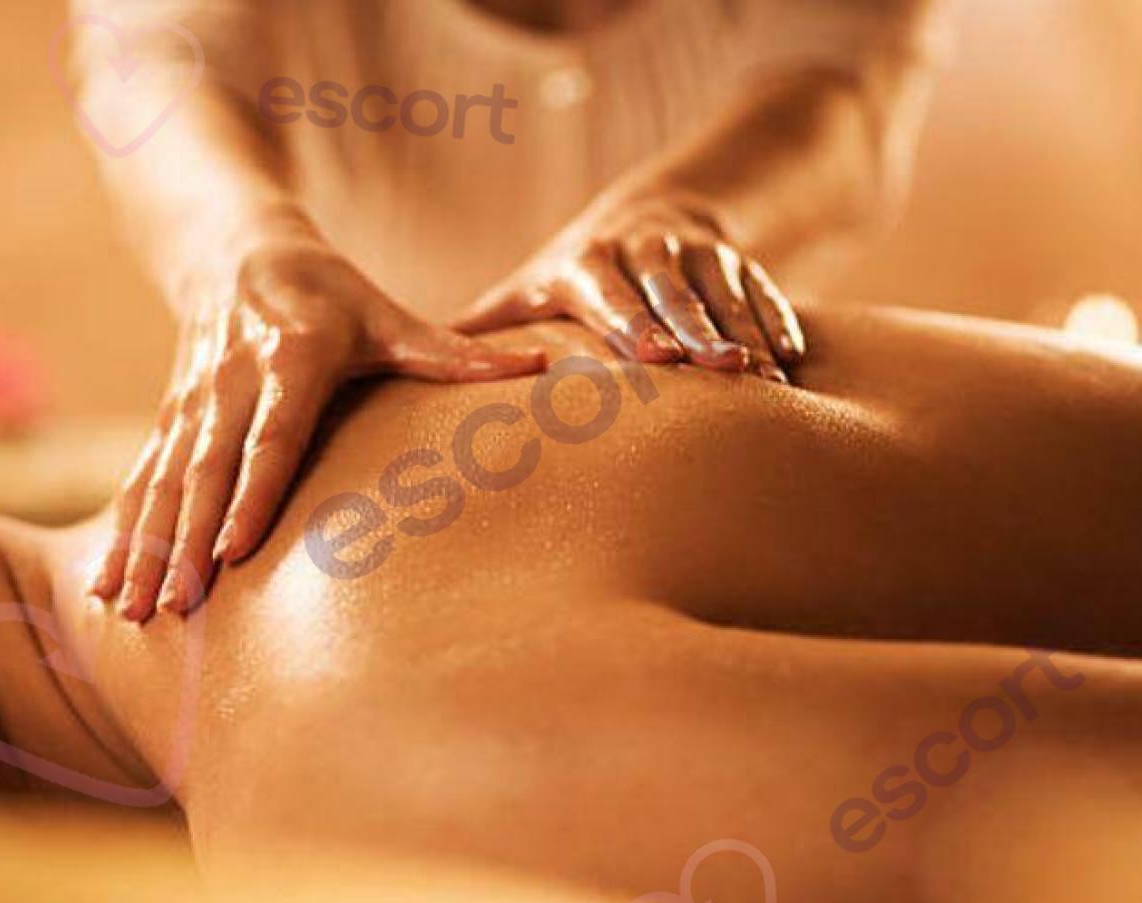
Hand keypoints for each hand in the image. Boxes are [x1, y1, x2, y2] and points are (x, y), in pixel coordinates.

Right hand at [90, 239, 546, 620]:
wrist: (236, 248)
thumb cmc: (327, 292)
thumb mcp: (387, 314)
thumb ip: (451, 354)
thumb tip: (539, 367)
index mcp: (289, 357)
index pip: (271, 436)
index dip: (253, 492)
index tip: (235, 549)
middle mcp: (230, 382)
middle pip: (207, 471)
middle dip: (185, 541)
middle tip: (175, 606)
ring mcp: (191, 403)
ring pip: (164, 482)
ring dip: (145, 548)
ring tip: (133, 610)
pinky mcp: (168, 420)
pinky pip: (140, 481)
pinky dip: (123, 534)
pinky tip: (107, 586)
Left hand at [453, 196, 804, 382]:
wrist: (651, 213)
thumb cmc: (573, 274)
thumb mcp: (528, 288)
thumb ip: (482, 329)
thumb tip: (417, 373)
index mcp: (590, 263)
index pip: (613, 294)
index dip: (634, 323)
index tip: (652, 357)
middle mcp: (647, 251)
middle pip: (676, 293)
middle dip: (701, 330)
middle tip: (724, 372)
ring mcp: (698, 253)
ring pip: (726, 293)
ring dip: (747, 334)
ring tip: (767, 380)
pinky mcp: (739, 261)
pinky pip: (763, 290)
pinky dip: (778, 322)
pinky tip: (792, 362)